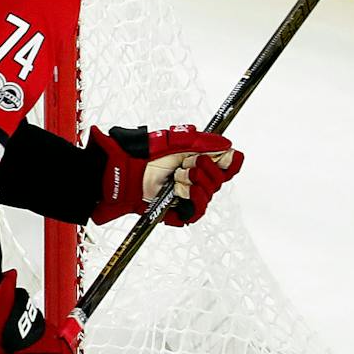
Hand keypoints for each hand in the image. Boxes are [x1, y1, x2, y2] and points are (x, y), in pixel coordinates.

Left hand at [91, 125, 243, 224]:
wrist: (123, 173)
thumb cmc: (143, 156)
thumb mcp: (174, 141)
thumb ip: (201, 140)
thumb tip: (227, 144)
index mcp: (198, 162)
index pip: (227, 165)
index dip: (230, 161)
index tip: (227, 156)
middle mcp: (196, 180)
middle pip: (220, 179)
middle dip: (207, 169)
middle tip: (189, 163)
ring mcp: (187, 197)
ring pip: (210, 194)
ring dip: (197, 182)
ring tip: (179, 175)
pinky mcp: (178, 212)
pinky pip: (198, 211)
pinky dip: (195, 198)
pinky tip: (185, 189)